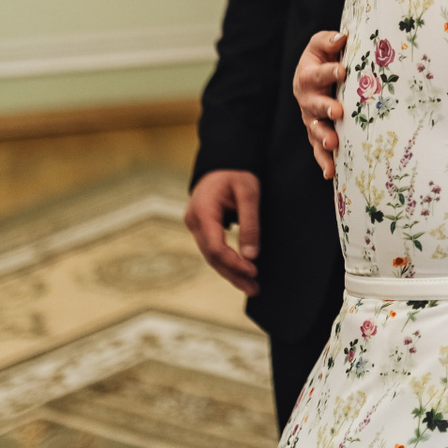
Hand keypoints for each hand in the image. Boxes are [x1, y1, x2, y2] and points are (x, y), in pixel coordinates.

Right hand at [183, 169, 261, 294]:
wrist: (223, 159)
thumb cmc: (236, 172)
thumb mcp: (249, 193)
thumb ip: (250, 223)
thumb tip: (251, 255)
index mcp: (203, 212)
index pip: (215, 247)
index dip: (234, 263)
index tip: (253, 270)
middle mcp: (194, 221)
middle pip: (212, 256)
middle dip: (233, 274)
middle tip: (254, 288)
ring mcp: (195, 224)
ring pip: (211, 255)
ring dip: (230, 271)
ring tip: (250, 286)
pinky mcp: (201, 226)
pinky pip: (212, 248)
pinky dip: (226, 261)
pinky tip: (239, 271)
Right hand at [294, 30, 347, 177]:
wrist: (313, 76)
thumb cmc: (322, 58)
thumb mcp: (321, 45)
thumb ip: (329, 41)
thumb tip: (341, 37)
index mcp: (307, 75)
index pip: (318, 73)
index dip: (329, 71)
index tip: (342, 70)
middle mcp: (306, 99)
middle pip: (314, 105)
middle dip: (326, 108)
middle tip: (338, 111)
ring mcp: (310, 118)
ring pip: (315, 129)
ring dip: (324, 137)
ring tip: (333, 143)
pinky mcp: (317, 133)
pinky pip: (318, 149)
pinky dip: (324, 161)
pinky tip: (331, 172)